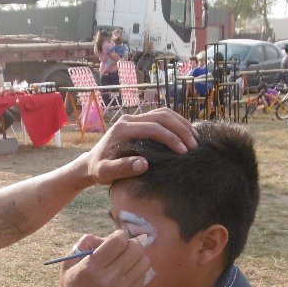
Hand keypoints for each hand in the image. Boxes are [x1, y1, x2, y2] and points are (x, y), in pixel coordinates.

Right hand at [51, 229, 149, 286]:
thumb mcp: (68, 265)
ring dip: (137, 257)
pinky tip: (128, 274)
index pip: (119, 241)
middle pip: (135, 249)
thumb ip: (84, 244)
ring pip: (143, 262)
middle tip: (125, 248)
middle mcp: (108, 278)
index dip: (120, 235)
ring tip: (128, 260)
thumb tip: (104, 237)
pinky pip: (143, 277)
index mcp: (91, 267)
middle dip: (131, 244)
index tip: (117, 239)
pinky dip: (138, 271)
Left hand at [81, 109, 195, 185]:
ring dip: (182, 124)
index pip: (153, 128)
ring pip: (164, 113)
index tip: (184, 152)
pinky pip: (161, 116)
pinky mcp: (139, 121)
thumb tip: (144, 164)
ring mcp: (135, 118)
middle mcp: (129, 119)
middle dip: (181, 129)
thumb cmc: (100, 170)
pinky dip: (176, 123)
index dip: (171, 138)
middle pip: (162, 116)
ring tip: (195, 139)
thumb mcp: (106, 173)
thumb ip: (122, 168)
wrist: (92, 163)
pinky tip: (187, 135)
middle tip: (194, 146)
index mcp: (123, 129)